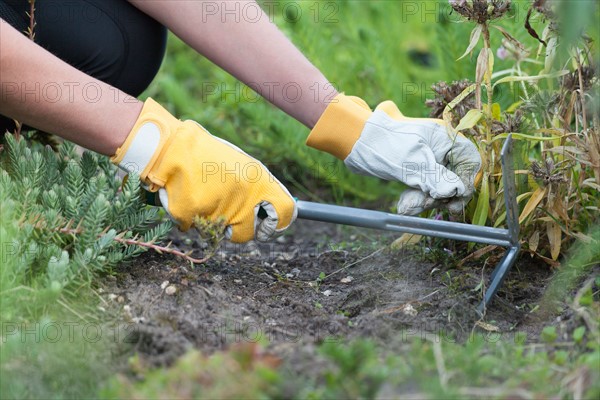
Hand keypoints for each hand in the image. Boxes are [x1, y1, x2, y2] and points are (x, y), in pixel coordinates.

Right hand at [111, 98, 296, 242]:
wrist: (172, 146)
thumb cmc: (209, 155)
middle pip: (248, 233)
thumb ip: (258, 189)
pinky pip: (194, 226)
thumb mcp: (242, 165)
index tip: (269, 225)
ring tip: (203, 197)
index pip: (284, 211)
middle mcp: (242, 198)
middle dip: (239, 230)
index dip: (278, 223)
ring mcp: (217, 209)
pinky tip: (187, 196)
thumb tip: (273, 210)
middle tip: (229, 217)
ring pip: (218, 232)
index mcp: (258, 181)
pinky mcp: (193, 215)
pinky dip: (190, 216)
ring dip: (212, 221)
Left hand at [306, 94, 480, 214]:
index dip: (465, 182)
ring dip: (426, 200)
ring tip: (408, 206)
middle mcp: (440, 148)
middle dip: (442, 195)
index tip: (455, 199)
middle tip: (429, 205)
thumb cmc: (385, 145)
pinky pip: (424, 189)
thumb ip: (435, 178)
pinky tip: (405, 205)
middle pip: (454, 178)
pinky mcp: (416, 170)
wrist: (356, 141)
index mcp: (445, 138)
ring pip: (438, 187)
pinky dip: (417, 199)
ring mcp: (428, 159)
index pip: (470, 161)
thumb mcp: (412, 162)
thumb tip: (455, 192)